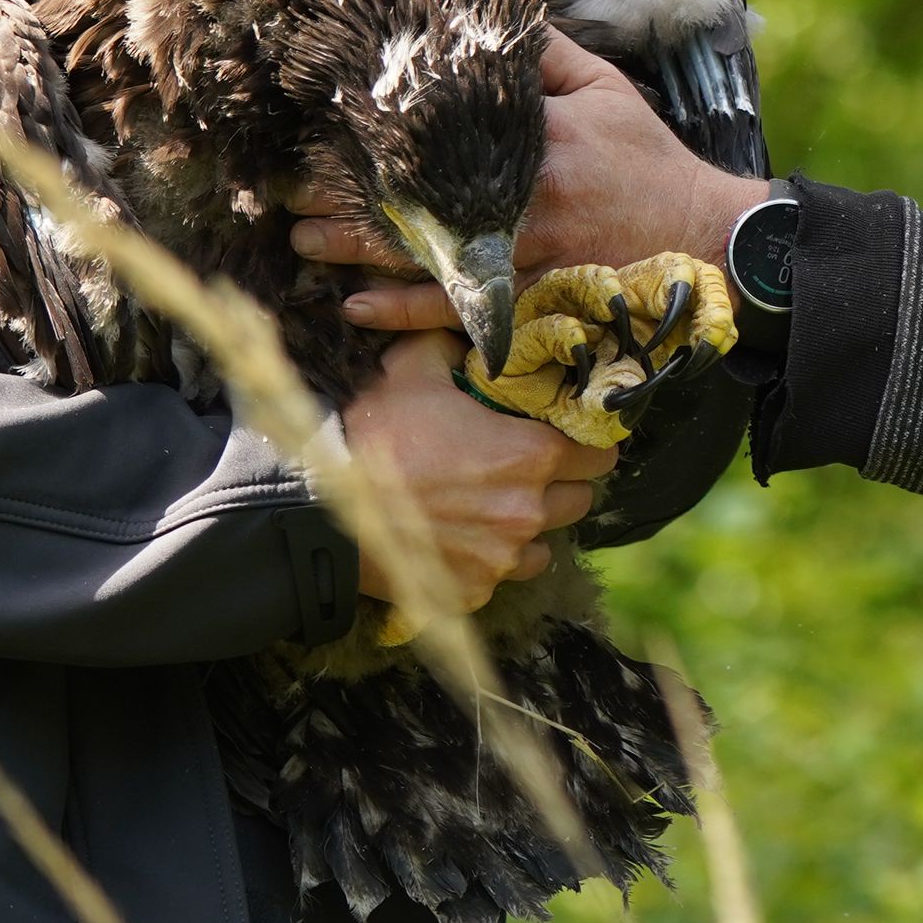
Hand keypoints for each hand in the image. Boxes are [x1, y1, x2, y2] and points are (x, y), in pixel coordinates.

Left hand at [300, 39, 766, 335]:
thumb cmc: (649, 161)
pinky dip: (401, 312)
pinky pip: (455, 311)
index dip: (383, 127)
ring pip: (425, 254)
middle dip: (347, 196)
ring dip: (356, 252)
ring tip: (301, 243)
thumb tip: (487, 12)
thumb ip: (545, 53)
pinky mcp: (530, 300)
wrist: (704, 242)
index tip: (329, 123)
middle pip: (417, 194)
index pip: (447, 122)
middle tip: (287, 196)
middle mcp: (526, 196)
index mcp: (540, 135)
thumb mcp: (607, 90)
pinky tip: (353, 308)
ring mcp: (526, 254)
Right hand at [331, 332, 617, 611]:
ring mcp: (502, 558)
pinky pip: (501, 576)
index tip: (567, 438)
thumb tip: (473, 329)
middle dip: (560, 484)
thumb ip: (456, 343)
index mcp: (532, 454)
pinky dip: (489, 560)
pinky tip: (458, 538)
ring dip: (527, 526)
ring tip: (490, 506)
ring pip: (543, 545)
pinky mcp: (475, 592)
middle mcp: (528, 511)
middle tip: (524, 469)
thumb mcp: (415, 366)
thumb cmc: (375, 432)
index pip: (600, 453)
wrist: (322, 505)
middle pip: (579, 500)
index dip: (586, 442)